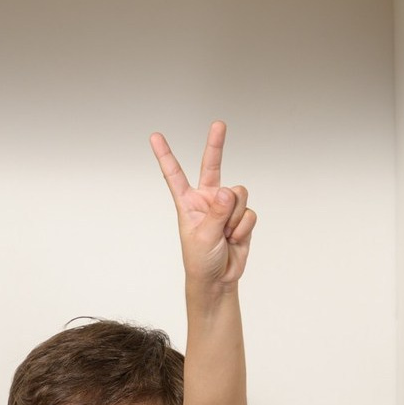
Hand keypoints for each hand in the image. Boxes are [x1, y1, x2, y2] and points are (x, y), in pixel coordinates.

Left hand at [151, 120, 255, 285]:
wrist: (218, 279)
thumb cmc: (200, 260)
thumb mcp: (203, 236)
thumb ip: (217, 212)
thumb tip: (228, 190)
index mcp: (187, 203)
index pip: (174, 175)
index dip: (165, 155)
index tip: (155, 136)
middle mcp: (207, 200)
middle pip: (212, 166)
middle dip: (216, 145)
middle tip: (219, 124)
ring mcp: (225, 207)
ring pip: (238, 193)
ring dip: (234, 216)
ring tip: (226, 234)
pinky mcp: (241, 217)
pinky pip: (249, 212)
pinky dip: (244, 227)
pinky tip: (235, 238)